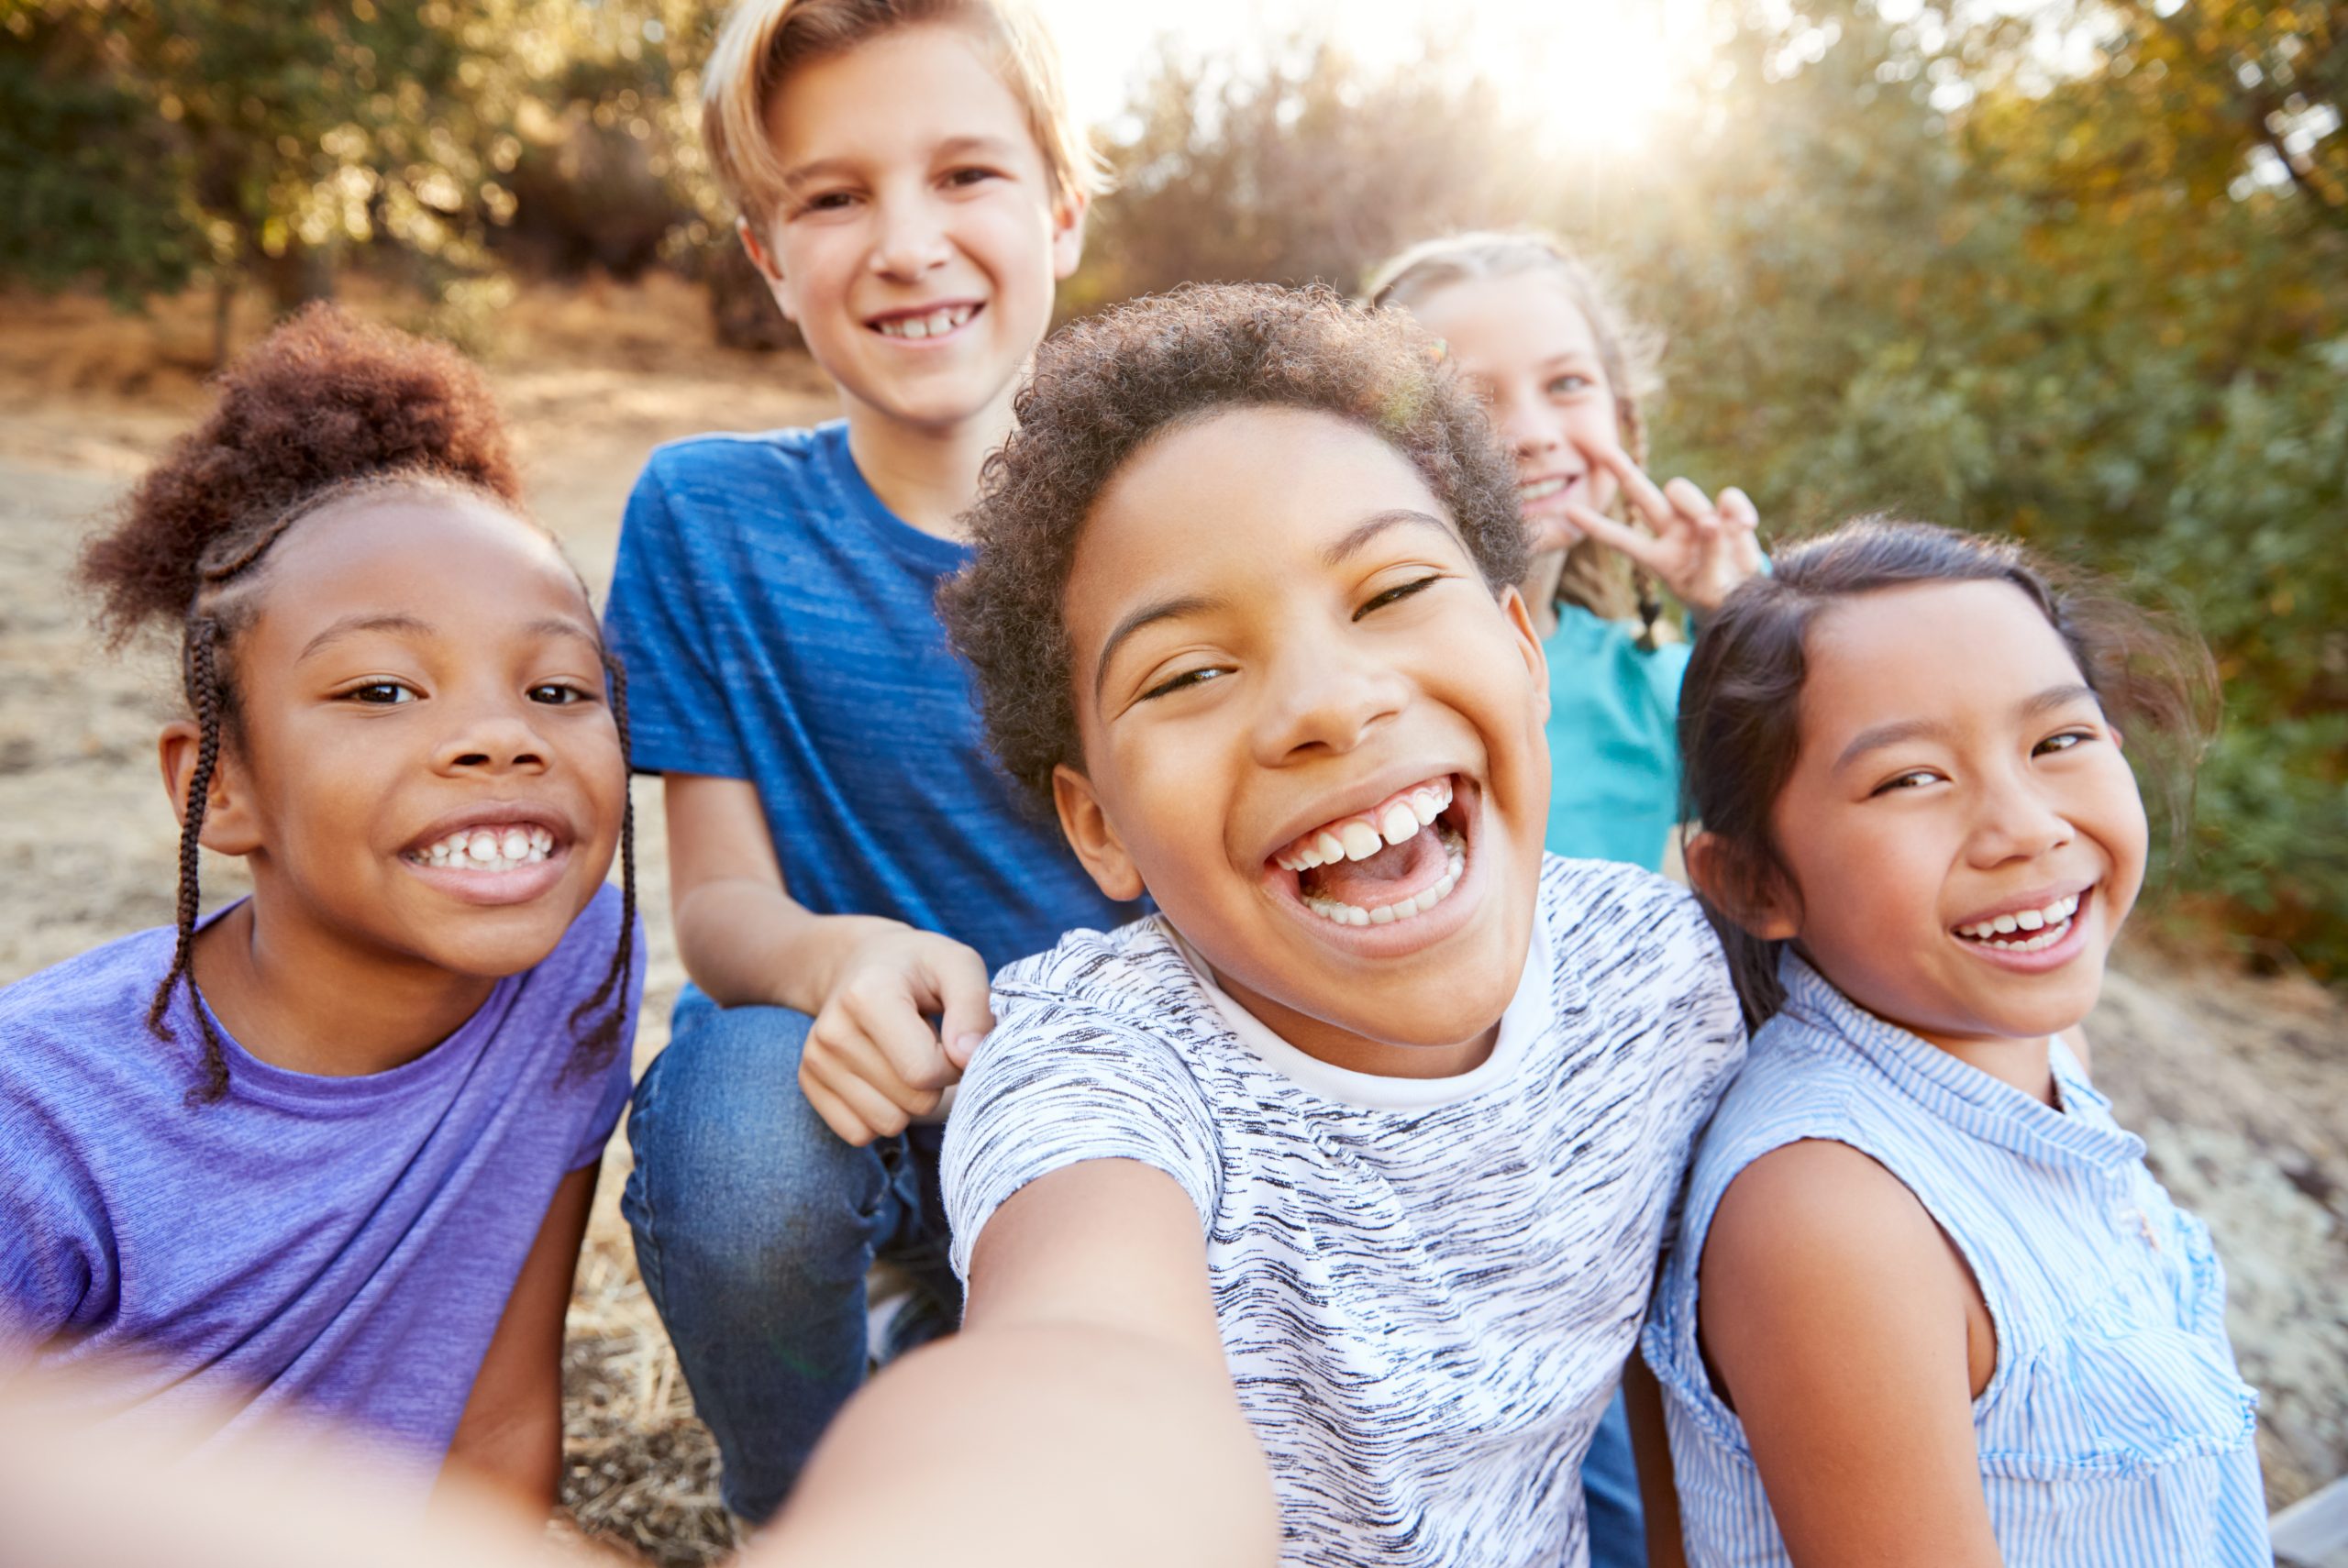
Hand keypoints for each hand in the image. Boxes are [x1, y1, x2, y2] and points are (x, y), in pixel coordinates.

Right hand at [800, 925, 993, 1144]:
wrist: (857, 962)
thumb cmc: (917, 967)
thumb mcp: (957, 965)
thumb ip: (973, 1007)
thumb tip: (968, 1058)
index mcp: (867, 995)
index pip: (925, 1072)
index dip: (954, 1065)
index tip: (952, 1039)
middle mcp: (833, 1031)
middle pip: (912, 1103)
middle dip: (935, 1084)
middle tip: (928, 1045)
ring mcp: (816, 1060)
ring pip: (887, 1125)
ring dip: (909, 1102)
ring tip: (904, 1057)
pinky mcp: (808, 1082)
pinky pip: (859, 1133)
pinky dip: (881, 1113)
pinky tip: (883, 1076)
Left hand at [1562, 437, 1764, 616]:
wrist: (1750, 596)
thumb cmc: (1719, 595)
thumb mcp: (1709, 588)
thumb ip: (1709, 554)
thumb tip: (1712, 520)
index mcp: (1658, 557)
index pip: (1621, 540)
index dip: (1597, 526)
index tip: (1568, 511)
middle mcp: (1672, 533)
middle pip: (1642, 496)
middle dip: (1623, 472)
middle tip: (1603, 449)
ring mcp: (1698, 520)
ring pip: (1681, 491)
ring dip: (1694, 507)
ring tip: (1715, 529)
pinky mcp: (1727, 513)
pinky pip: (1727, 497)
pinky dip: (1736, 507)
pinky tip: (1745, 525)